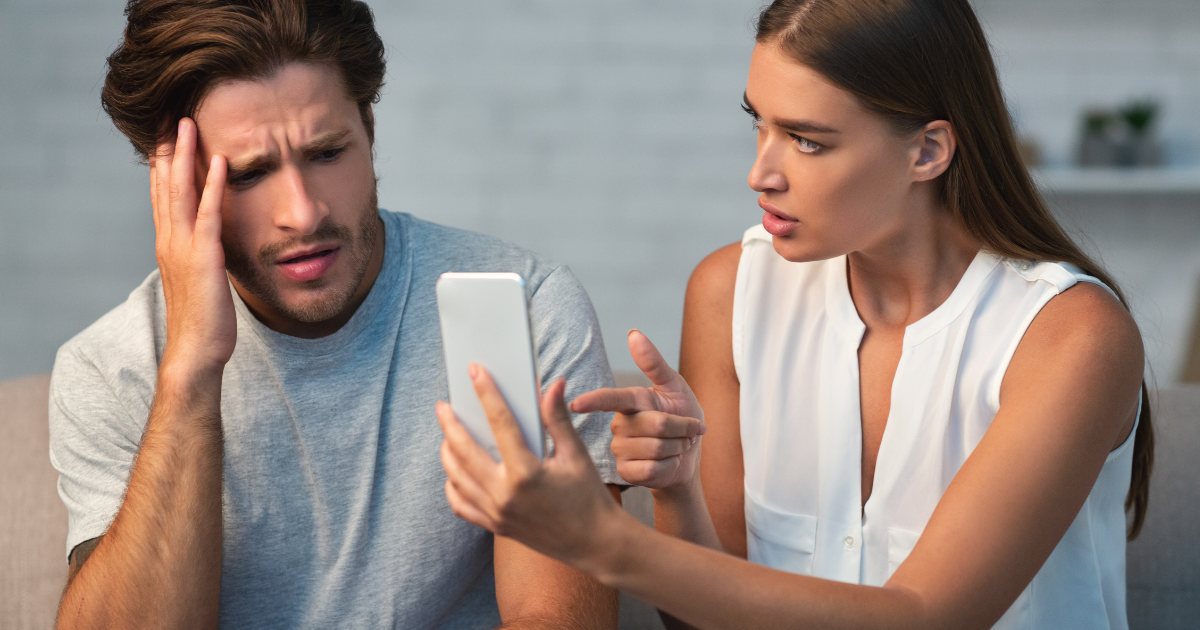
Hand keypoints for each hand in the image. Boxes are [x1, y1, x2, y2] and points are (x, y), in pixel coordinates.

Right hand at [150, 118, 234, 377]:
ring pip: (180, 191)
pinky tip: (220, 160)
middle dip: (167, 150)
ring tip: (187, 124)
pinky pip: (209, 212)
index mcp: (169, 246)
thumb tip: (212, 247)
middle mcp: (170, 241)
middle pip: (164, 185)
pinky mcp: (205, 256)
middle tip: (169, 117)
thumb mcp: (201, 282)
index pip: (162, 197)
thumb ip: (203, 259)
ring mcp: (184, 247)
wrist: (196, 352)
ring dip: (184, 156)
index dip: (162, 166)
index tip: (165, 137)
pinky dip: (213, 184)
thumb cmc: (203, 322)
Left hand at [437, 365, 624, 568]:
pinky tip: (456, 471)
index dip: (486, 393)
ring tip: (447, 434)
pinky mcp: (494, 526)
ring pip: (456, 477)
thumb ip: (557, 418)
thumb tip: (552, 384)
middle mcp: (505, 494)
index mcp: (526, 472)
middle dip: (450, 423)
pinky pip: (460, 505)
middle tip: (444, 406)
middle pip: (464, 450)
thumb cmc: (588, 497)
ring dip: (447, 452)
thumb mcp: (575, 454)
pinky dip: (453, 485)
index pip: (500, 422)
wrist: (593, 543)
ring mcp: (496, 513)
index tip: (475, 372)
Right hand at [570, 330, 705, 490]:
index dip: (593, 401)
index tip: (576, 404)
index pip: (609, 399)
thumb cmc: (682, 416)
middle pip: (656, 424)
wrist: (690, 455)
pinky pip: (651, 469)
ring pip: (655, 447)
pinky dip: (670, 465)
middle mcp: (619, 425)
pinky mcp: (627, 472)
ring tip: (676, 446)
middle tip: (686, 431)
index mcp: (629, 402)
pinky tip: (668, 463)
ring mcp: (620, 450)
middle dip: (681, 428)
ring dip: (677, 447)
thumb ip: (654, 363)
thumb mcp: (675, 387)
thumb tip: (633, 334)